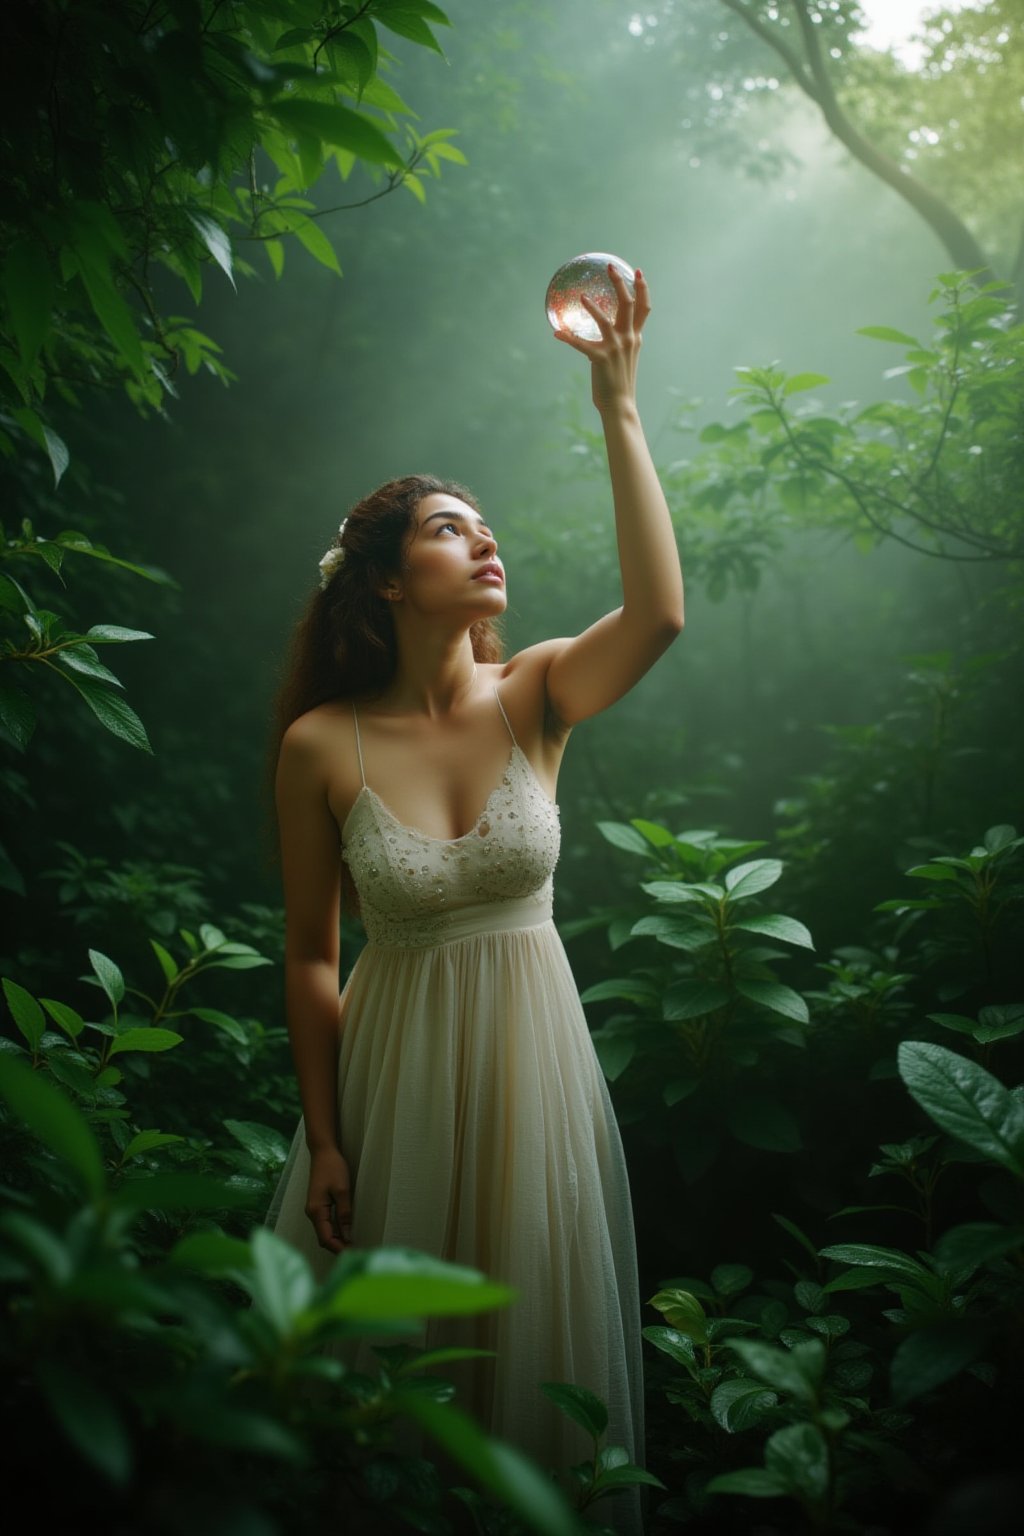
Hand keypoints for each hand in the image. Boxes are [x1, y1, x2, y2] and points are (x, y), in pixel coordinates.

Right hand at [305, 1145, 352, 1253]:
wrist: (322, 1152)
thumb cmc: (333, 1168)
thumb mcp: (342, 1190)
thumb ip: (344, 1214)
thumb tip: (348, 1236)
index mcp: (316, 1211)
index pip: (326, 1238)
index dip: (338, 1248)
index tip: (352, 1254)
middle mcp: (312, 1213)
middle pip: (323, 1238)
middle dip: (338, 1247)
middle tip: (356, 1252)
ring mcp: (313, 1209)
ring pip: (324, 1232)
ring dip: (337, 1240)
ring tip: (353, 1245)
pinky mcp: (317, 1205)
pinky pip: (325, 1224)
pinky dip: (335, 1231)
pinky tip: (346, 1232)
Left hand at [554, 264, 650, 414]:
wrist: (620, 405)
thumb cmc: (619, 382)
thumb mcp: (625, 358)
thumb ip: (619, 342)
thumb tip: (605, 333)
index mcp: (635, 337)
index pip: (643, 308)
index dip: (642, 288)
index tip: (638, 272)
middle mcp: (628, 339)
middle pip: (628, 304)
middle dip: (620, 283)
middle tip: (611, 267)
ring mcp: (615, 348)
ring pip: (604, 320)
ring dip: (592, 307)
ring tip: (581, 296)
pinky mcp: (600, 358)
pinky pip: (581, 344)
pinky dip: (567, 338)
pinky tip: (557, 333)